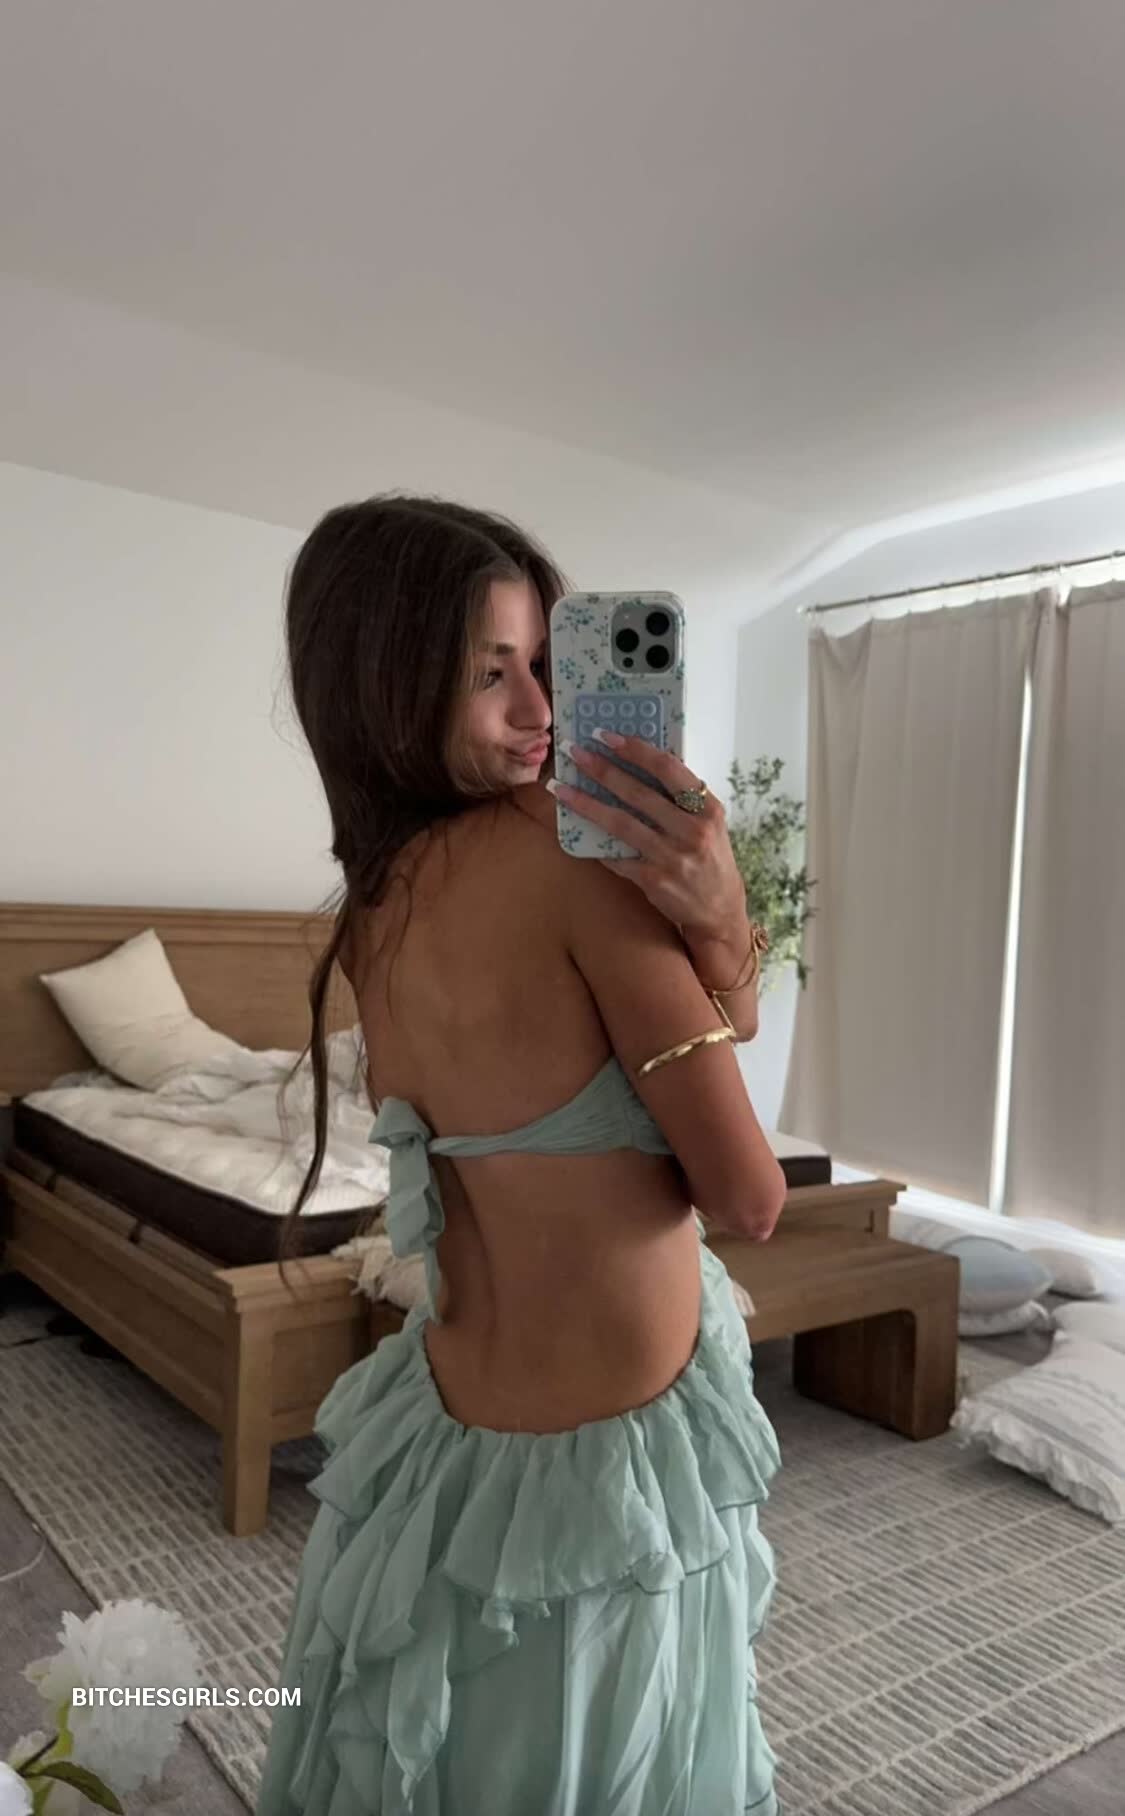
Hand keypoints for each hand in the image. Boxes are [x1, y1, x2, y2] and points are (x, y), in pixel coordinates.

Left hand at [549, 730, 745, 937]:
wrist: (719, 907)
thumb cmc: (710, 856)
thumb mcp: (708, 821)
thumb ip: (681, 796)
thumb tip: (639, 761)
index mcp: (707, 808)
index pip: (668, 769)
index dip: (635, 750)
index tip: (606, 736)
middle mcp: (692, 831)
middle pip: (638, 793)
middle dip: (602, 770)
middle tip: (574, 752)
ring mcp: (672, 857)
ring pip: (620, 824)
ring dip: (586, 804)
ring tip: (560, 788)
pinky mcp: (654, 881)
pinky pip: (617, 856)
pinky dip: (596, 842)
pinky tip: (575, 828)